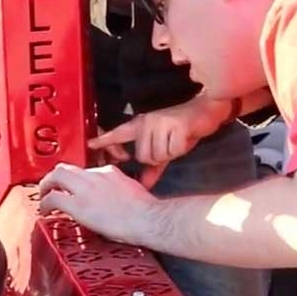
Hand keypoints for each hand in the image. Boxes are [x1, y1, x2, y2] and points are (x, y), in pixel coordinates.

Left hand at [37, 163, 157, 244]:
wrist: (148, 219)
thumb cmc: (146, 212)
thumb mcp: (133, 192)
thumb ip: (119, 191)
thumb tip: (113, 201)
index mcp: (109, 172)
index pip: (85, 171)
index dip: (75, 181)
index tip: (73, 189)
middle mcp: (95, 176)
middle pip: (66, 168)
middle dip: (54, 177)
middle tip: (50, 187)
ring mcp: (85, 189)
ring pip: (56, 177)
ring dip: (45, 186)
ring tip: (43, 197)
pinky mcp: (78, 205)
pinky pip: (53, 198)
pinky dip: (45, 204)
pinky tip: (45, 212)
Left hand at [88, 95, 232, 184]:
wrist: (206, 110)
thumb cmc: (185, 130)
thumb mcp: (167, 148)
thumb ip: (154, 166)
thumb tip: (144, 185)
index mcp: (142, 125)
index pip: (119, 133)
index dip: (105, 139)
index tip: (90, 144)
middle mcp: (147, 122)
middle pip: (143, 156)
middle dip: (158, 158)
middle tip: (170, 146)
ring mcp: (160, 122)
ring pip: (157, 155)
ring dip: (170, 154)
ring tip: (178, 141)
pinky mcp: (174, 125)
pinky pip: (172, 151)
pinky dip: (180, 149)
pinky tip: (185, 138)